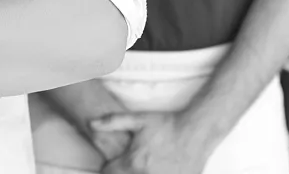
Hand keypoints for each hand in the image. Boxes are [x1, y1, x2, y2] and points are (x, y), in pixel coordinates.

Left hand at [91, 111, 210, 173]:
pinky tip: (157, 168)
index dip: (108, 167)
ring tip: (143, 166)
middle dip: (122, 172)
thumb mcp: (139, 120)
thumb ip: (113, 122)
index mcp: (133, 164)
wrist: (196, 132)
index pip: (107, 173)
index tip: (113, 163)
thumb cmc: (168, 125)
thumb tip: (91, 123)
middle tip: (132, 164)